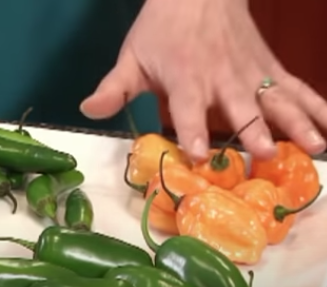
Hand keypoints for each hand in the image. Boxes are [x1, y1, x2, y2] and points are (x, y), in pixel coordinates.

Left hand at [80, 0, 326, 160]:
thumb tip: (87, 110)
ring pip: (276, 98)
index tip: (198, 153)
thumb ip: (114, 87)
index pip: (188, 108)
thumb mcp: (133, 57)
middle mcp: (222, 78)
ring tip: (315, 146)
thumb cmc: (163, 28)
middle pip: (240, 106)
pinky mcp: (268, 67)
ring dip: (296, 122)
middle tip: (265, 154)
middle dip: (253, 129)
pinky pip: (294, 86)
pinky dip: (315, 105)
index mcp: (186, 78)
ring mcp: (251, 72)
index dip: (192, 130)